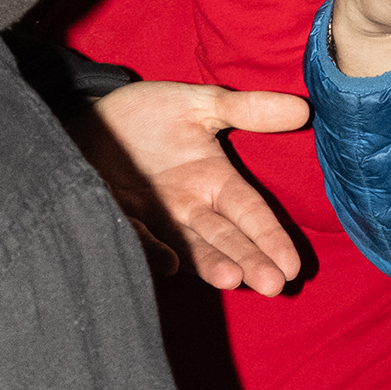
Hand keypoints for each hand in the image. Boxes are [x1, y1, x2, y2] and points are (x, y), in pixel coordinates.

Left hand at [71, 79, 308, 293]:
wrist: (88, 118)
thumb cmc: (147, 114)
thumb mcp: (201, 103)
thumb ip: (247, 110)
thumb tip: (302, 107)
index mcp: (213, 180)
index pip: (250, 211)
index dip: (271, 236)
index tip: (293, 265)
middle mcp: (188, 206)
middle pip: (226, 237)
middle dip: (250, 261)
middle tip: (273, 286)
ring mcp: (153, 215)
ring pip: (189, 245)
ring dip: (209, 264)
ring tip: (231, 280)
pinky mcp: (117, 215)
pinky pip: (136, 235)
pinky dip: (151, 248)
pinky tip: (169, 262)